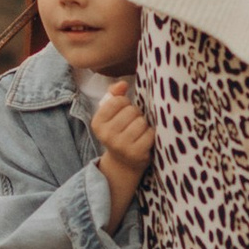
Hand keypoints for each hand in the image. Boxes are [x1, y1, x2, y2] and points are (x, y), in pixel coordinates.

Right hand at [91, 79, 154, 215]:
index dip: (125, 104)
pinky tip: (144, 141)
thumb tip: (122, 84)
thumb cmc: (118, 132)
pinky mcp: (136, 154)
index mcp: (97, 123)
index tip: (123, 114)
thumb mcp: (110, 114)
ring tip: (138, 133)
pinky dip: (151, 135)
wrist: (123, 164)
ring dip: (144, 125)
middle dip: (136, 115)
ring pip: (141, 122)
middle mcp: (107, 135)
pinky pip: (150, 133)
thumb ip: (114, 95)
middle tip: (132, 125)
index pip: (118, 101)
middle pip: (131, 111)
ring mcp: (121, 146)